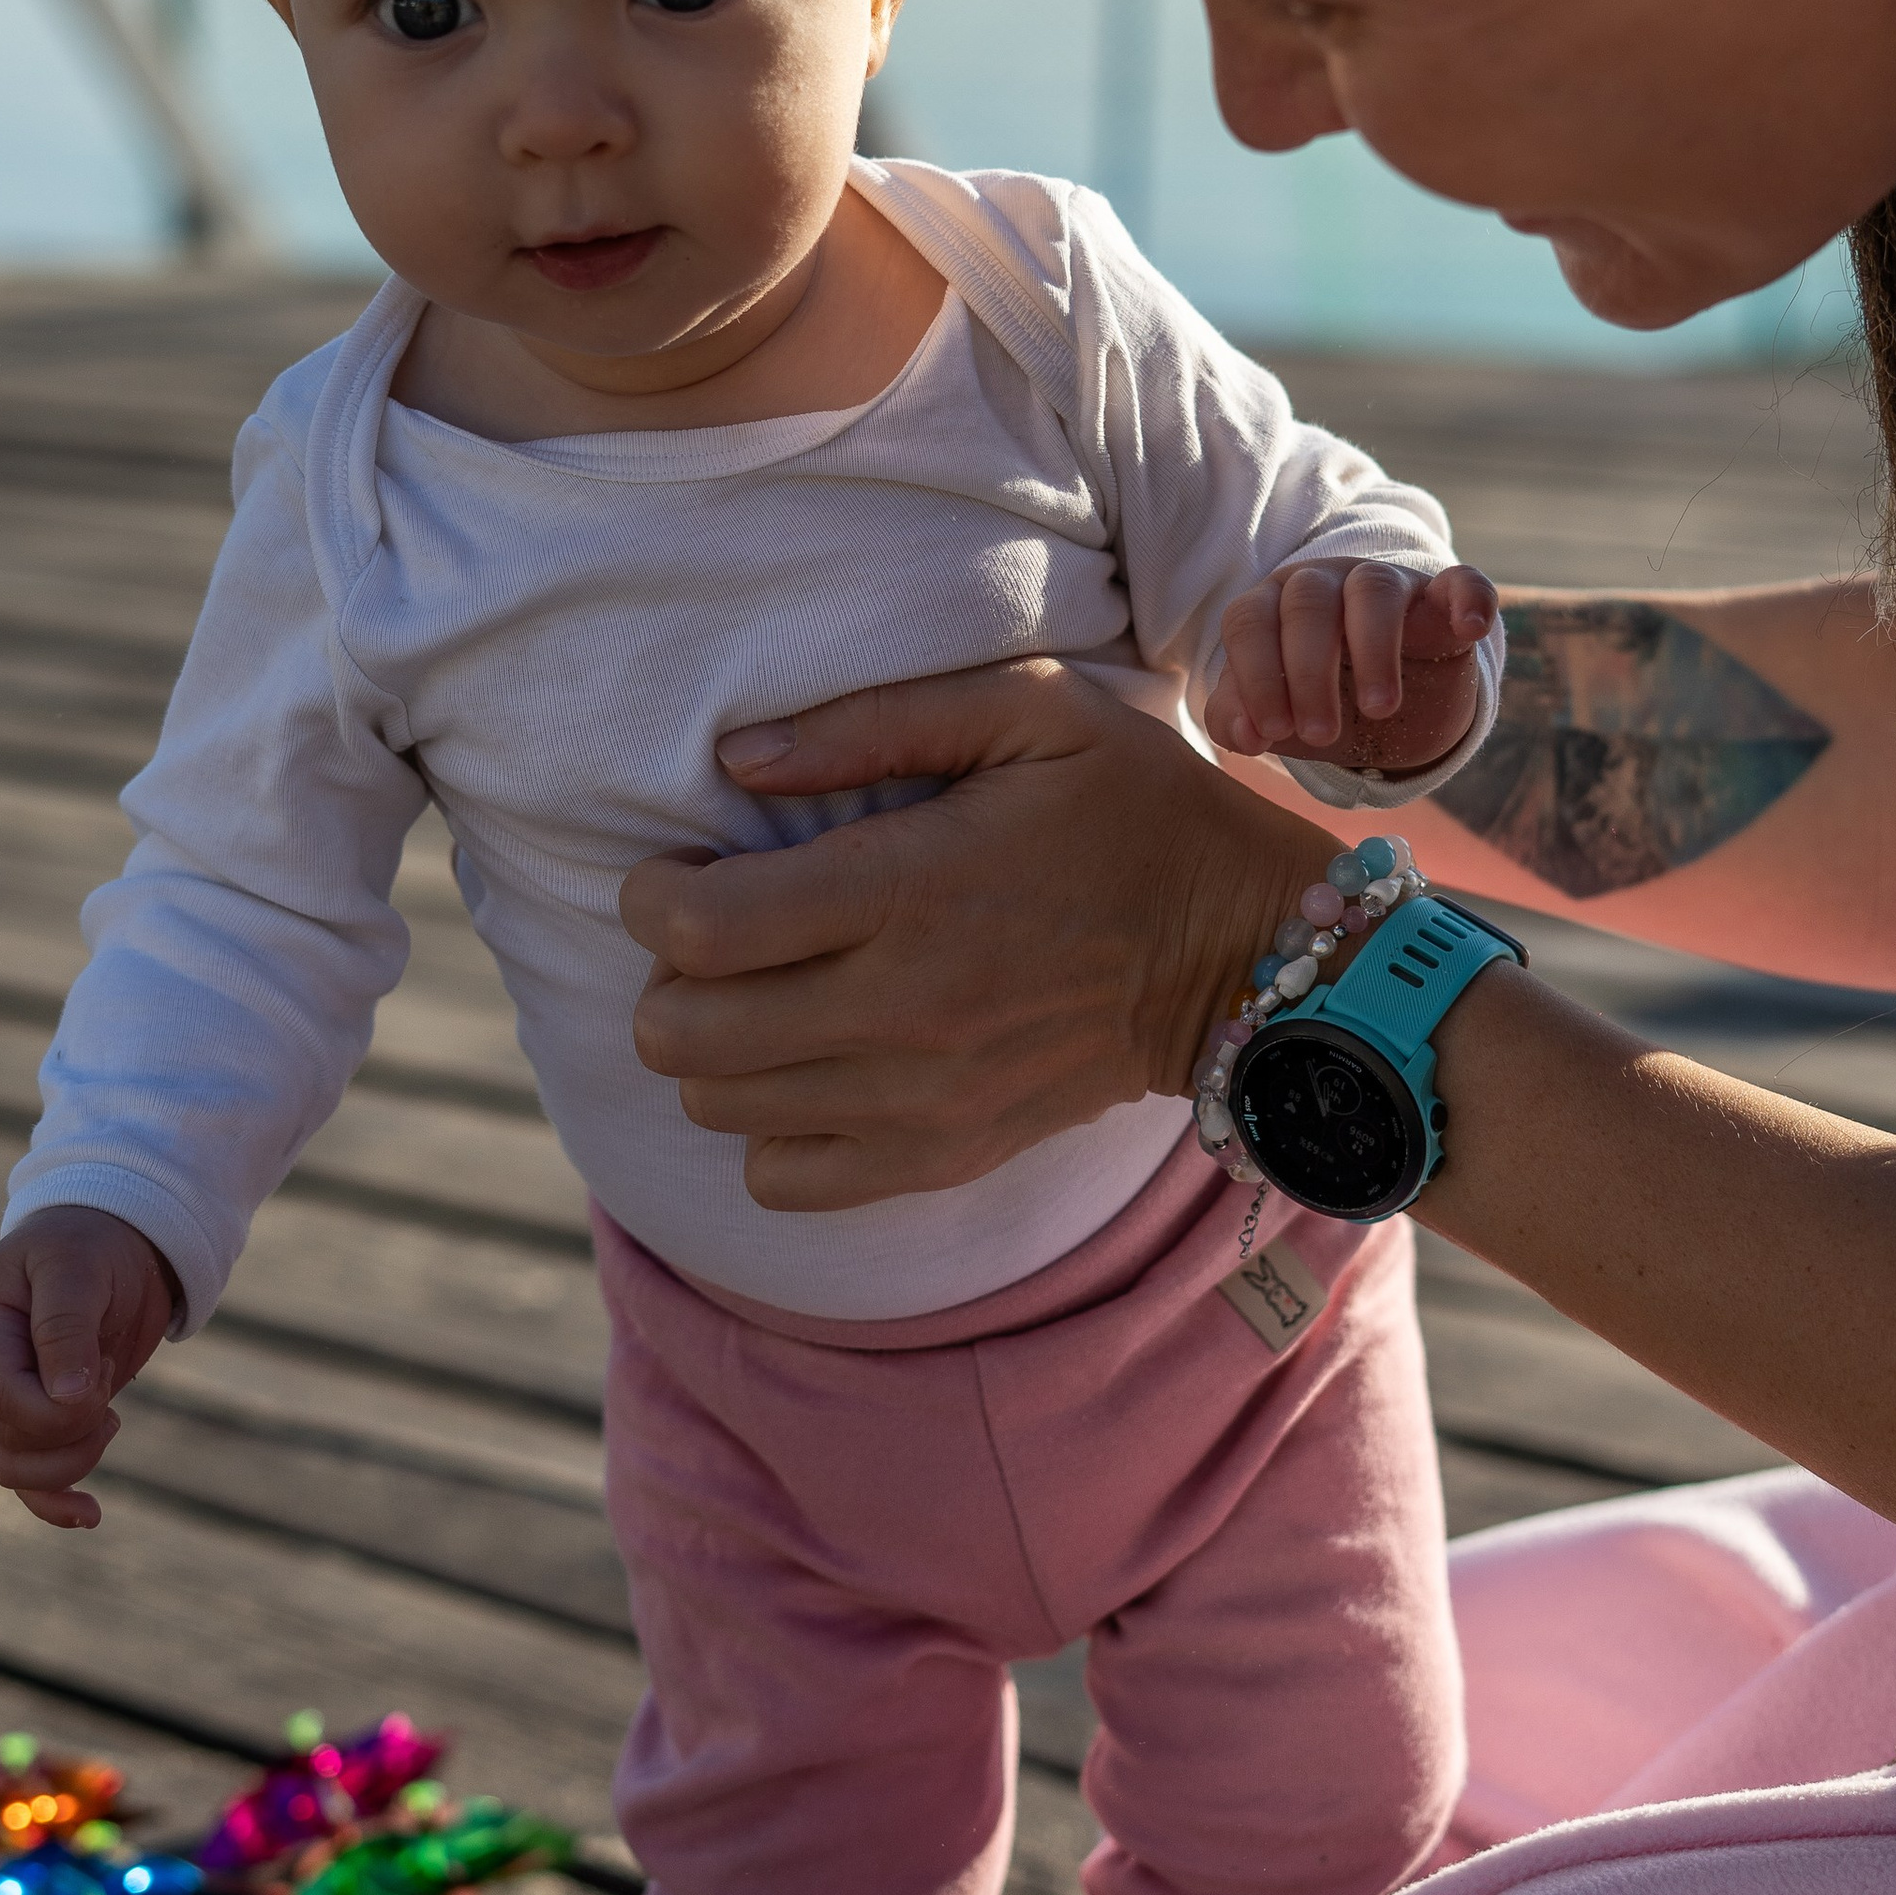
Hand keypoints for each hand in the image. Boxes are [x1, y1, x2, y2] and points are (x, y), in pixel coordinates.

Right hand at [0, 1208, 178, 1529]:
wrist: (109, 1240)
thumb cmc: (86, 1243)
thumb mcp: (76, 1268)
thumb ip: (66, 1328)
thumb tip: (68, 1399)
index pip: (4, 1405)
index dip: (60, 1410)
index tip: (104, 1368)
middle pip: (10, 1448)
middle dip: (73, 1432)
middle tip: (110, 1375)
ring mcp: (5, 1404)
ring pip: (16, 1473)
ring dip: (73, 1461)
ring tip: (111, 1415)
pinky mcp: (38, 1421)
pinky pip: (29, 1481)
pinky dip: (56, 1503)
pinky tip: (92, 1514)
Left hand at [620, 658, 1334, 1210]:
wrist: (1245, 954)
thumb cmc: (1136, 810)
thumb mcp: (1032, 712)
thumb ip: (876, 722)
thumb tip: (734, 758)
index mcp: (911, 889)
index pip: (699, 927)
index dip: (650, 894)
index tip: (678, 867)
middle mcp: (903, 1009)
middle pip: (682, 1032)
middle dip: (664, 974)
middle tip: (717, 931)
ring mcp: (921, 1099)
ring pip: (718, 1105)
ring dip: (710, 1046)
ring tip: (764, 991)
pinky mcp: (944, 1156)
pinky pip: (784, 1182)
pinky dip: (767, 1128)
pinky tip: (807, 1067)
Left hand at [1207, 559, 1497, 771]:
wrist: (1383, 692)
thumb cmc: (1315, 694)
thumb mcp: (1277, 712)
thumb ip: (1241, 720)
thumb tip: (1244, 735)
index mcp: (1272, 605)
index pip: (1249, 621)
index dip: (1255, 675)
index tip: (1272, 732)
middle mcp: (1324, 582)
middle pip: (1308, 603)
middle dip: (1308, 671)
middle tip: (1321, 735)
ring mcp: (1386, 582)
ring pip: (1373, 589)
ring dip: (1374, 649)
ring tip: (1379, 708)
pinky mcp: (1442, 596)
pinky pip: (1460, 581)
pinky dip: (1468, 598)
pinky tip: (1469, 627)